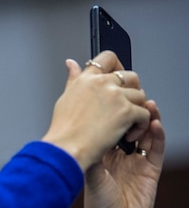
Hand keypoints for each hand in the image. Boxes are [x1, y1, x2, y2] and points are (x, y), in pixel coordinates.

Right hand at [42, 51, 150, 170]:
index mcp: (86, 80)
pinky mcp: (126, 111)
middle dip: (132, 91)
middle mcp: (102, 84)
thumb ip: (73, 79)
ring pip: (140, 96)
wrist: (66, 149)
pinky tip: (128, 135)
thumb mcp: (65, 98)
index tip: (118, 80)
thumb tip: (71, 64)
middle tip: (125, 107)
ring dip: (136, 111)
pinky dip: (140, 127)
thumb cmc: (63, 131)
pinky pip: (144, 114)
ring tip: (125, 126)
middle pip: (130, 76)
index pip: (108, 59)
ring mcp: (115, 96)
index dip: (117, 67)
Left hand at [84, 100, 164, 207]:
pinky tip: (155, 123)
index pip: (109, 126)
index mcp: (103, 153)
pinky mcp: (151, 168)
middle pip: (129, 125)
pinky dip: (158, 134)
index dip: (112, 112)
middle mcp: (120, 153)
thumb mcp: (89, 174)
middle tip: (132, 96)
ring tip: (146, 104)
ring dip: (148, 117)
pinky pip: (157, 147)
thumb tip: (81, 131)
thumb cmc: (97, 203)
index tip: (111, 96)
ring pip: (146, 132)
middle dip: (132, 110)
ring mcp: (137, 160)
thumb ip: (90, 153)